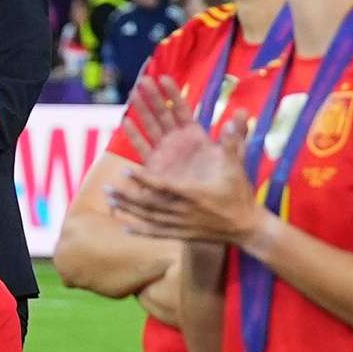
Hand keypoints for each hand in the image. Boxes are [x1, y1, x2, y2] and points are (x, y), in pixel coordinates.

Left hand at [111, 142, 261, 247]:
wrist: (246, 227)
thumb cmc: (239, 194)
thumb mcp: (236, 167)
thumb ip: (233, 142)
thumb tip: (237, 116)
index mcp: (193, 193)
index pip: (163, 186)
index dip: (144, 179)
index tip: (126, 170)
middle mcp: (183, 211)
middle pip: (148, 204)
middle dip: (126, 196)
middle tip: (105, 188)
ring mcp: (180, 225)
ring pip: (148, 218)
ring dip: (128, 210)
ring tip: (109, 202)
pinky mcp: (181, 235)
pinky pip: (156, 233)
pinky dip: (140, 230)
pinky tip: (124, 228)